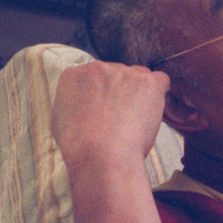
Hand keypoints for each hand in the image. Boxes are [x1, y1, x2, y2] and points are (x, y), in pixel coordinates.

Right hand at [51, 61, 169, 169]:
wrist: (100, 154)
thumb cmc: (79, 146)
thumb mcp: (62, 119)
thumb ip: (74, 103)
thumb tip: (85, 103)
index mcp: (73, 75)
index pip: (94, 76)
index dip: (104, 94)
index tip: (107, 109)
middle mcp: (97, 67)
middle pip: (117, 74)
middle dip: (121, 92)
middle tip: (123, 117)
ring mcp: (124, 72)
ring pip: (139, 77)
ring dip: (140, 93)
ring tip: (136, 119)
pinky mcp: (147, 81)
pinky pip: (160, 80)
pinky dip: (159, 94)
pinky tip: (152, 112)